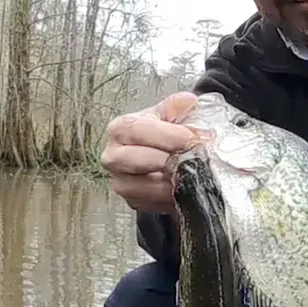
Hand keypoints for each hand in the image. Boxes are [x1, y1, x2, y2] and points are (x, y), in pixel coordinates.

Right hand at [100, 92, 200, 212]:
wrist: (162, 155)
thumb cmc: (163, 133)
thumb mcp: (170, 114)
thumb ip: (178, 106)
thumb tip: (189, 102)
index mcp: (120, 129)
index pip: (138, 130)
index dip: (168, 136)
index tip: (194, 139)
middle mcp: (113, 156)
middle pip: (134, 160)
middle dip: (168, 160)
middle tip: (194, 159)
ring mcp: (120, 181)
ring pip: (142, 187)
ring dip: (171, 182)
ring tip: (192, 174)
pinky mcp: (132, 201)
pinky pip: (151, 204)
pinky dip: (170, 198)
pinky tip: (185, 189)